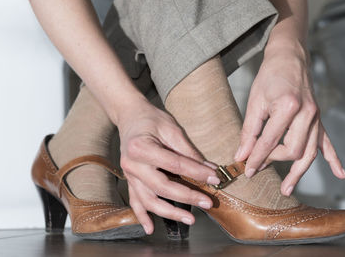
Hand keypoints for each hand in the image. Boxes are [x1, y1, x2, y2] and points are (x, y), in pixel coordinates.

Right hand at [116, 98, 218, 233]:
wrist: (129, 116)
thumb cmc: (151, 119)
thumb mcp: (171, 128)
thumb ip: (187, 150)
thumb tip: (207, 169)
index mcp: (141, 147)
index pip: (175, 164)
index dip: (196, 172)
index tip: (214, 178)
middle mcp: (132, 164)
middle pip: (162, 186)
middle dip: (187, 197)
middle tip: (207, 202)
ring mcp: (129, 175)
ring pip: (149, 200)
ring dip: (170, 212)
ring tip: (190, 219)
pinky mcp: (130, 180)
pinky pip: (135, 201)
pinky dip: (142, 216)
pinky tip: (150, 227)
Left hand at [234, 42, 344, 195]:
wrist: (289, 58)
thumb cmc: (269, 77)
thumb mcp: (255, 102)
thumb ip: (249, 131)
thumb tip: (241, 155)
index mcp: (288, 107)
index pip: (270, 141)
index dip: (257, 157)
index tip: (247, 169)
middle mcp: (306, 114)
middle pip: (293, 150)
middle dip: (274, 161)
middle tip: (258, 168)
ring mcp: (315, 117)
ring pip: (310, 152)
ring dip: (298, 173)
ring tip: (287, 190)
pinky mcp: (318, 118)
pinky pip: (327, 142)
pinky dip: (333, 158)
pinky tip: (340, 173)